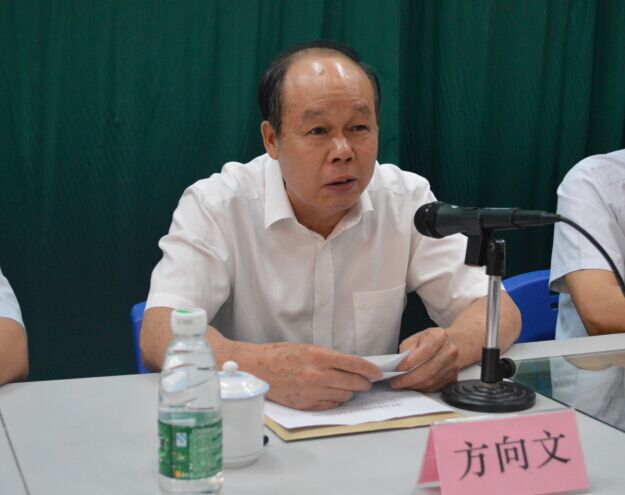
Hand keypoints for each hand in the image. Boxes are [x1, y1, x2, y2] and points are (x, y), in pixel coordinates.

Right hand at [257, 342, 381, 410]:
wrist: (259, 368)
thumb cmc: (282, 355)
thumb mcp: (308, 348)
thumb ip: (330, 357)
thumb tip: (351, 365)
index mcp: (319, 356)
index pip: (354, 364)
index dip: (369, 369)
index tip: (376, 373)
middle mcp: (317, 375)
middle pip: (353, 382)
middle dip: (363, 383)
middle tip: (366, 382)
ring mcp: (312, 392)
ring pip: (344, 396)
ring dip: (349, 392)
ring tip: (347, 387)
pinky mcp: (306, 404)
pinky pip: (331, 405)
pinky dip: (336, 400)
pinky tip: (334, 394)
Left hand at [390, 328, 459, 391]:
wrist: (450, 344)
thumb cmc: (431, 340)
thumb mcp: (417, 337)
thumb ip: (408, 348)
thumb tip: (401, 363)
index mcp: (440, 337)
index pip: (426, 351)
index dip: (411, 361)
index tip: (399, 369)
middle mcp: (449, 351)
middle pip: (429, 369)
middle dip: (410, 378)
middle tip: (396, 382)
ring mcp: (453, 366)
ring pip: (431, 381)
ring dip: (414, 385)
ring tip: (402, 384)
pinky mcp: (452, 378)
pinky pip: (435, 387)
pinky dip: (421, 388)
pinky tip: (413, 385)